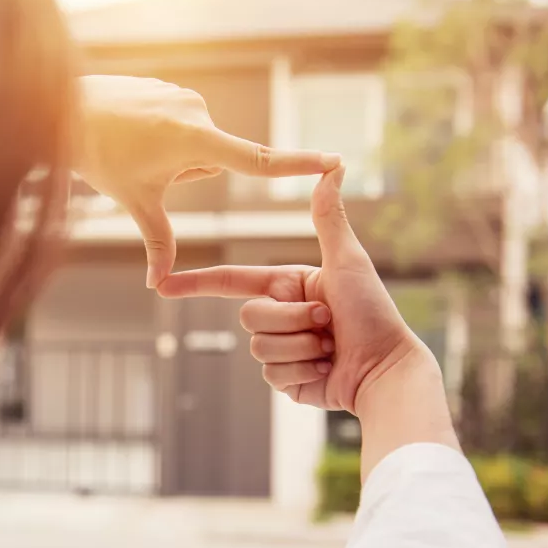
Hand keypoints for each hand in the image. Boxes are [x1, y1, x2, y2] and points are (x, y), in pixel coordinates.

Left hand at [75, 75, 340, 286]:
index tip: (333, 163)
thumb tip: (159, 285)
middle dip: (186, 173)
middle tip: (143, 167)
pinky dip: (161, 135)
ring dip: (172, 154)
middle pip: (212, 161)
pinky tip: (129, 131)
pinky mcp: (172, 87)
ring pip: (195, 143)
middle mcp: (199, 112)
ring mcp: (185, 96)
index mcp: (197, 140)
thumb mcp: (134, 202)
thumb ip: (158, 241)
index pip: (258, 160)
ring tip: (133, 147)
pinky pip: (180, 122)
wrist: (60, 108)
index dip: (297, 166)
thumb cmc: (98, 156)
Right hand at [156, 167, 426, 414]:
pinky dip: (302, 372)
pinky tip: (327, 369)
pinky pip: (272, 376)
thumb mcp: (348, 260)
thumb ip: (328, 218)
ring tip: (330, 346)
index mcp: (289, 284)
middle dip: (290, 319)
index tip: (162, 284)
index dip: (197, 282)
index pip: (233, 280)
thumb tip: (333, 167)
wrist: (385, 370)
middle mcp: (283, 315)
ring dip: (300, 348)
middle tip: (326, 321)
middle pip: (250, 316)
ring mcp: (283, 350)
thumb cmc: (373, 312)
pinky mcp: (287, 380)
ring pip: (259, 348)